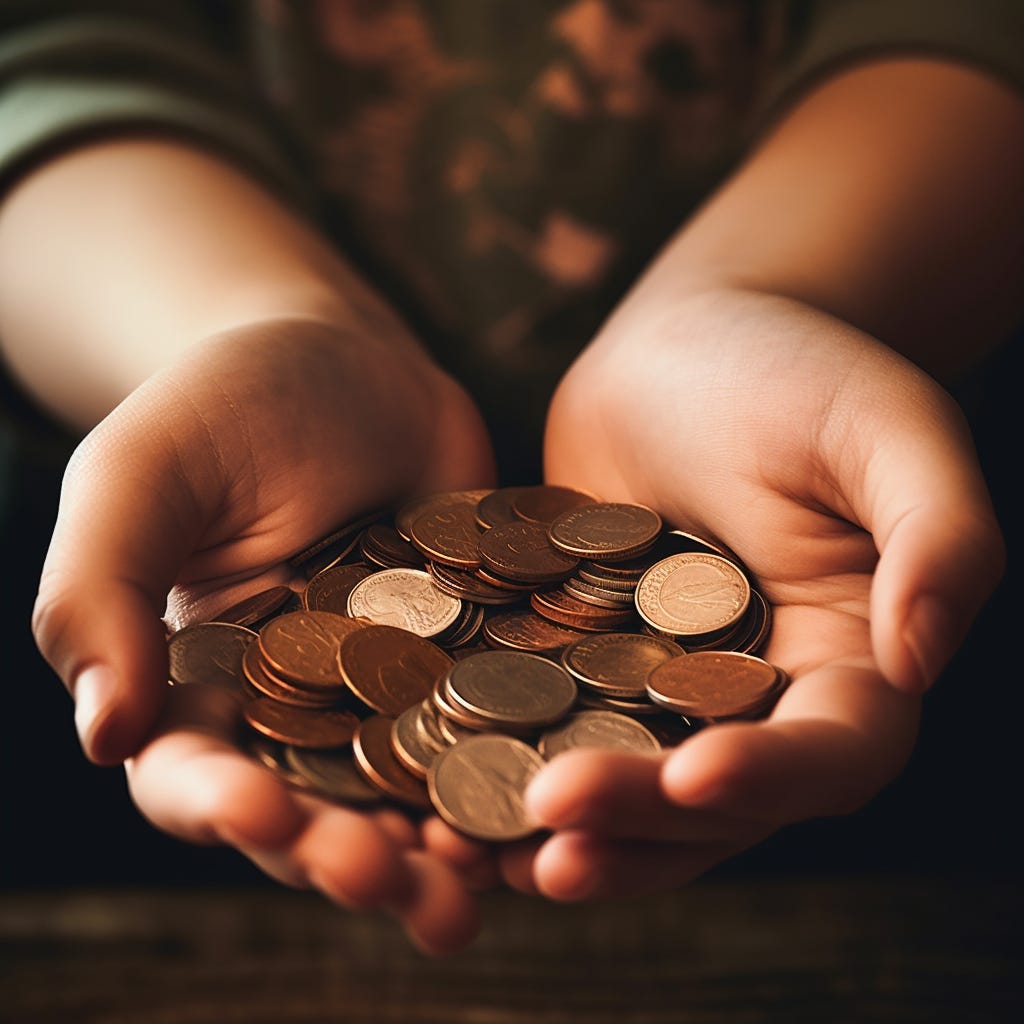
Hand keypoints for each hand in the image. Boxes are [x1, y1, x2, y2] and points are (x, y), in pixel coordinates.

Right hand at [32, 316, 495, 951]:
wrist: (351, 359)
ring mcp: (395, 694)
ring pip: (415, 795)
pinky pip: (499, 727)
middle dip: (350, 859)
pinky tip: (552, 793)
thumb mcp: (140, 475)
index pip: (194, 776)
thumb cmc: (226, 405)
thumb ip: (97, 592)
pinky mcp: (475, 661)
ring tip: (479, 878)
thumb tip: (103, 734)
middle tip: (395, 880)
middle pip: (317, 816)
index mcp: (199, 687)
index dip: (222, 809)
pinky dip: (520, 767)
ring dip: (443, 848)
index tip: (262, 813)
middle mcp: (298, 713)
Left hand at [491, 287, 1004, 900]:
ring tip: (477, 855)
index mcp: (847, 663)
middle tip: (550, 835)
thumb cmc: (798, 369)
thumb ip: (940, 536)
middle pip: (709, 799)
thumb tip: (919, 658)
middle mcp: (756, 699)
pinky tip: (432, 783)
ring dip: (561, 830)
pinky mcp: (581, 663)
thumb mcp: (889, 428)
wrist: (685, 344)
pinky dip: (498, 761)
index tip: (695, 775)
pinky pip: (545, 726)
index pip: (830, 753)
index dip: (772, 779)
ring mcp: (662, 690)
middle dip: (637, 823)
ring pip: (621, 785)